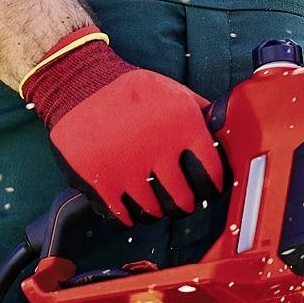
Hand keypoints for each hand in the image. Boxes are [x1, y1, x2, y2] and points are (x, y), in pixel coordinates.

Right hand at [21, 29, 226, 225]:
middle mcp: (160, 150)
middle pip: (184, 200)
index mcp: (184, 126)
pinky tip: (132, 210)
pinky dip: (129, 217)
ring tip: (157, 205)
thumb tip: (222, 129)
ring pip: (154, 211)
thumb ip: (199, 112)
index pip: (211, 172)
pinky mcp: (103, 181)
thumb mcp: (173, 91)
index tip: (210, 191)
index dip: (213, 186)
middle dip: (186, 204)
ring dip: (157, 211)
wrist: (81, 85)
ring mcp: (130, 168)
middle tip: (184, 202)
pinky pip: (123, 216)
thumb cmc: (131, 89)